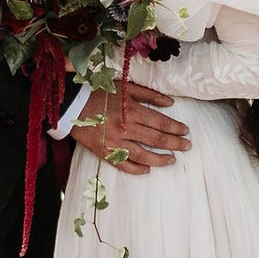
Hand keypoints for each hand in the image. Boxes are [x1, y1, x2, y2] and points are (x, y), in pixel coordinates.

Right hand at [72, 76, 190, 173]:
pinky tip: (147, 169)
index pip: (160, 122)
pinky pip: (122, 165)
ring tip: (172, 160)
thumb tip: (170, 103)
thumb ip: (149, 95)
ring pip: (142, 156)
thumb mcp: (125, 88)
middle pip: (155, 139)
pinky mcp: (104, 152)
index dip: (175, 128)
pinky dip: (136, 169)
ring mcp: (114, 142)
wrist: (71, 104)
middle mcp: (125, 128)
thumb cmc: (99, 93)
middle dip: (174, 143)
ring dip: (160, 159)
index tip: (186, 131)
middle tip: (187, 146)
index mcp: (131, 110)